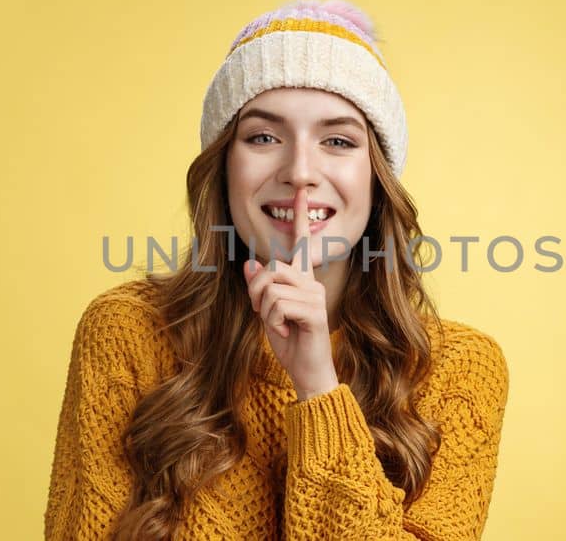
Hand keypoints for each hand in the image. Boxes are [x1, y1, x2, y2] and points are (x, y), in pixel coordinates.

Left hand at [243, 187, 338, 399]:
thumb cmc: (289, 341)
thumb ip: (260, 288)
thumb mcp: (266, 312)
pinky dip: (272, 321)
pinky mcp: (314, 310)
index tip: (299, 194)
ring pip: (270, 286)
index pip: (301, 244)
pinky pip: (277, 304)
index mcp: (302, 279)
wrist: (307, 372)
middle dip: (256, 292)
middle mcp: (311, 282)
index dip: (299, 218)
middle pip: (270, 268)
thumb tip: (250, 264)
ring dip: (263, 309)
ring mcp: (315, 295)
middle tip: (263, 313)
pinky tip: (285, 331)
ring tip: (277, 323)